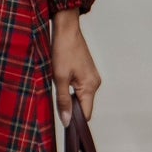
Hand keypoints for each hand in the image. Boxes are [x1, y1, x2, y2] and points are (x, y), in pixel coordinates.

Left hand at [51, 8, 99, 123]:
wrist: (66, 30)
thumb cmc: (63, 51)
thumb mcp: (59, 78)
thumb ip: (63, 101)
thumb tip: (67, 121)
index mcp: (90, 86)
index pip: (86, 114)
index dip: (75, 120)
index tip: (62, 120)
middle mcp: (95, 83)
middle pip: (84, 106)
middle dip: (71, 108)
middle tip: (56, 102)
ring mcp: (93, 77)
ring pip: (82, 97)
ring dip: (70, 98)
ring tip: (59, 87)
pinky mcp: (88, 73)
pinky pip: (81, 88)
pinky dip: (72, 89)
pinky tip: (63, 81)